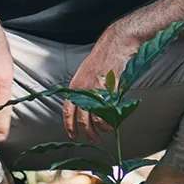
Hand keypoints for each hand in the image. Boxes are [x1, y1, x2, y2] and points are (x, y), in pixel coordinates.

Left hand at [64, 27, 136, 141]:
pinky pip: (108, 110)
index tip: (73, 136)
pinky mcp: (110, 90)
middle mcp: (83, 90)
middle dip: (87, 133)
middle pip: (82, 119)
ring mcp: (96, 90)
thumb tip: (87, 108)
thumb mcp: (86, 74)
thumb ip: (84, 90)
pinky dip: (111, 119)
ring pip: (95, 118)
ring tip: (107, 131)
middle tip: (93, 140)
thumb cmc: (103, 58)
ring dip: (101, 129)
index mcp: (75, 86)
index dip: (69, 126)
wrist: (116, 44)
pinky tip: (114, 122)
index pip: (68, 111)